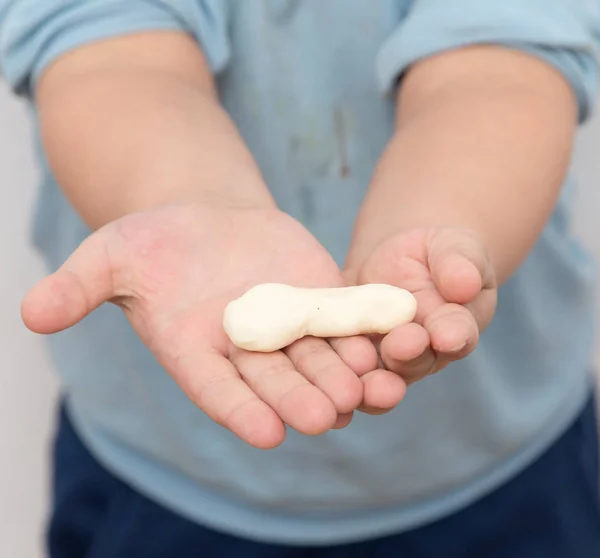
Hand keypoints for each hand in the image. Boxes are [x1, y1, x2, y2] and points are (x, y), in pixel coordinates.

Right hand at [21, 203, 406, 447]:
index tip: (265, 433)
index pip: (217, 389)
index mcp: (197, 351)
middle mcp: (245, 350)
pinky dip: (364, 329)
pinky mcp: (318, 297)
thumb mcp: (111, 257)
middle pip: (275, 379)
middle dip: (299, 397)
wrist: (204, 221)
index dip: (238, 409)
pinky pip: (343, 317)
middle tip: (325, 418)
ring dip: (342, 373)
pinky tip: (388, 338)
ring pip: (318, 356)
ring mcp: (286, 325)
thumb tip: (30, 313)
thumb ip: (79, 288)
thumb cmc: (152, 244)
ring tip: (367, 388)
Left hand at [346, 227, 496, 397]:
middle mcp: (425, 353)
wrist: (396, 258)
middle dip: (408, 354)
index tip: (446, 335)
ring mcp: (388, 359)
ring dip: (375, 380)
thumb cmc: (435, 253)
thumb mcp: (453, 247)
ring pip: (383, 375)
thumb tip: (465, 283)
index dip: (453, 335)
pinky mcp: (352, 354)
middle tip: (399, 345)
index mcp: (456, 327)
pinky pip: (346, 368)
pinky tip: (324, 374)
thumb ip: (459, 263)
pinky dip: (338, 373)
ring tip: (366, 380)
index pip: (459, 333)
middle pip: (418, 360)